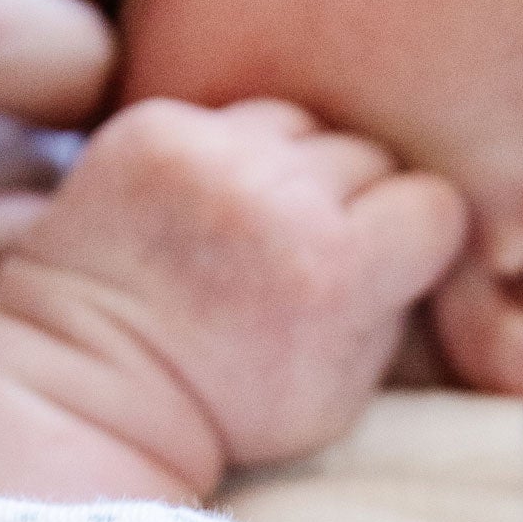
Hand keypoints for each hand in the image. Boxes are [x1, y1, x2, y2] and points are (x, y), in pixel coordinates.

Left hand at [0, 97, 468, 487]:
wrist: (90, 387)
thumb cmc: (229, 405)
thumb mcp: (346, 389)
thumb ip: (396, 303)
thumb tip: (429, 232)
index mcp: (336, 270)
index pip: (432, 203)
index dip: (408, 241)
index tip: (375, 272)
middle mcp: (275, 197)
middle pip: (368, 157)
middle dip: (350, 203)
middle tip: (302, 256)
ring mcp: (207, 153)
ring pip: (299, 124)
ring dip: (289, 167)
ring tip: (249, 228)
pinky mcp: (151, 129)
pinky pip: (226, 116)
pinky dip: (221, 155)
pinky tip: (196, 209)